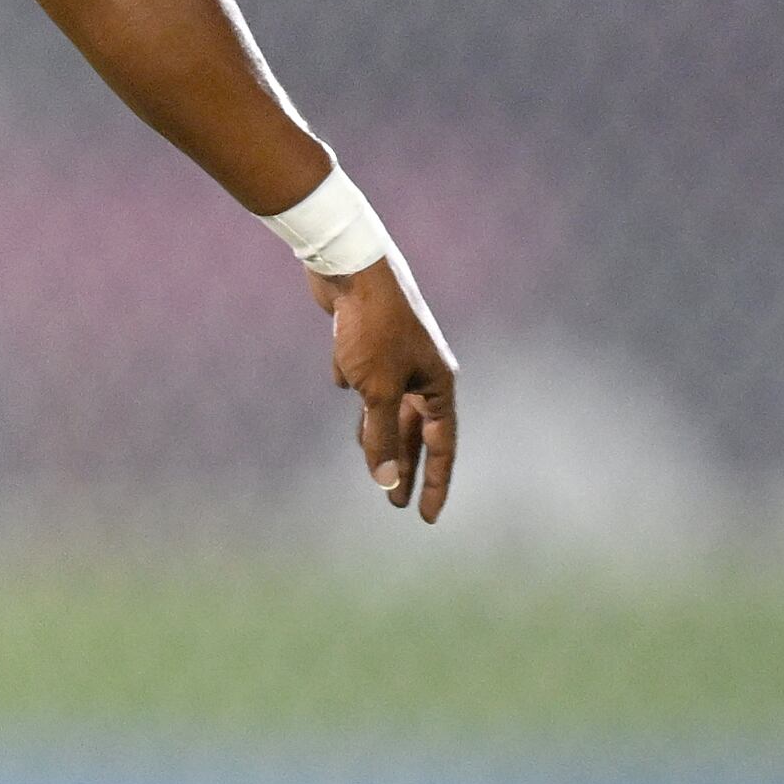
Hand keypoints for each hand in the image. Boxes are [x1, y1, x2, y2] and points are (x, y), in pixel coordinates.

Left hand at [316, 257, 457, 520]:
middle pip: (415, 430)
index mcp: (437, 382)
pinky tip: (342, 385)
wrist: (348, 266)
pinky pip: (364, 377)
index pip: (441, 444)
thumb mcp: (377, 391)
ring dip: (380, 436)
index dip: (434, 482)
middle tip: (396, 503)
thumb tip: (385, 482)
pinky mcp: (367, 343)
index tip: (425, 517)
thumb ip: (382, 437)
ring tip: (373, 465)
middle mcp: (422, 370)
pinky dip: (355, 386)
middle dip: (405, 465)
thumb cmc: (371, 327)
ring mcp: (396, 356)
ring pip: (389, 407)